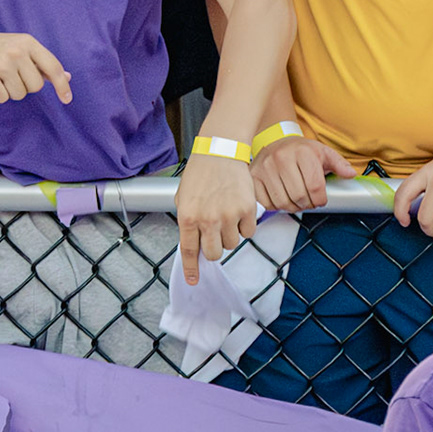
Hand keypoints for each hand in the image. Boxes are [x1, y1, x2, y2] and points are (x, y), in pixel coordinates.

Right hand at [0, 24, 71, 104]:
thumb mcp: (19, 48)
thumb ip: (41, 63)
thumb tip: (67, 77)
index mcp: (28, 42)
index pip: (53, 66)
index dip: (62, 85)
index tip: (67, 99)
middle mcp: (17, 52)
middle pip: (36, 86)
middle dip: (26, 86)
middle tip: (10, 74)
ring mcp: (2, 65)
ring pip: (20, 94)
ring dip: (10, 91)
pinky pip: (2, 99)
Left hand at [175, 152, 257, 285]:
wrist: (220, 151)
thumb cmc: (200, 173)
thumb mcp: (183, 196)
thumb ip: (188, 220)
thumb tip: (194, 242)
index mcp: (188, 217)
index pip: (189, 251)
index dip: (192, 268)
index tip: (193, 280)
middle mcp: (207, 220)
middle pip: (214, 253)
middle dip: (214, 248)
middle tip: (215, 234)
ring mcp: (228, 216)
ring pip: (232, 243)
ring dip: (230, 234)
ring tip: (227, 214)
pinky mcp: (247, 210)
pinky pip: (248, 232)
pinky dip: (245, 226)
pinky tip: (239, 210)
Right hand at [252, 135, 355, 210]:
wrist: (276, 142)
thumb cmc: (300, 151)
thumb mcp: (322, 153)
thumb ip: (339, 164)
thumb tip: (350, 174)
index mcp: (303, 152)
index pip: (315, 188)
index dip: (320, 200)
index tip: (320, 200)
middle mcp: (282, 158)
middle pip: (299, 197)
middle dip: (307, 204)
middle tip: (307, 200)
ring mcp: (266, 167)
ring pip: (282, 202)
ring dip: (292, 207)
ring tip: (295, 199)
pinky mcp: (254, 176)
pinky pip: (266, 202)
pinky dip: (275, 205)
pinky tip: (280, 196)